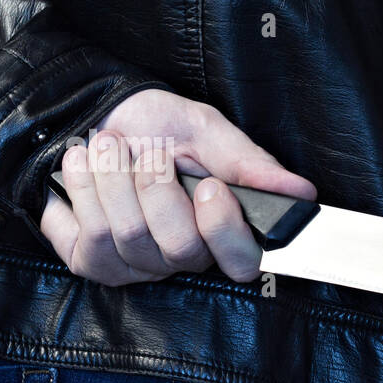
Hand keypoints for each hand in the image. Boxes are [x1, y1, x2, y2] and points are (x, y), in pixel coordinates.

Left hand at [40, 88, 315, 285]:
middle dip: (155, 186)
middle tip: (146, 151)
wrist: (98, 116)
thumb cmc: (157, 127)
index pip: (240, 263)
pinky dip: (80, 189)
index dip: (224, 230)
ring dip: (111, 177)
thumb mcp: (207, 132)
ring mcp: (132, 266)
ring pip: (125, 236)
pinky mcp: (89, 262)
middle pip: (177, 246)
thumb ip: (249, 164)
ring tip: (107, 144)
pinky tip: (81, 166)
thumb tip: (301, 192)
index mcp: (217, 230)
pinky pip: (84, 238)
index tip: (211, 186)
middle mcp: (176, 259)